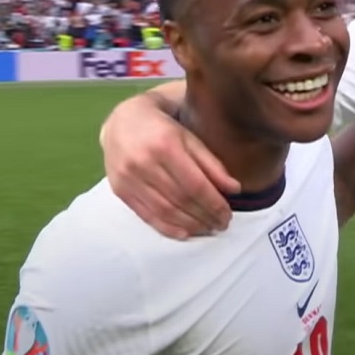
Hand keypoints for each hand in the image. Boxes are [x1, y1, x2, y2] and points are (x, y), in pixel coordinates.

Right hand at [101, 96, 238, 238]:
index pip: (195, 185)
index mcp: (166, 146)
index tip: (227, 215)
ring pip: (164, 211)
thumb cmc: (164, 129)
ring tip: (207, 229)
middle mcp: (144, 163)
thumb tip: (235, 189)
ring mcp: (129, 178)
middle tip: (221, 225)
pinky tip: (184, 233)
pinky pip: (146, 215)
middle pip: (181, 199)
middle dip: (205, 216)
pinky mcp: (120, 190)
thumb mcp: (191, 138)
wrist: (123, 121)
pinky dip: (167, 228)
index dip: (214, 204)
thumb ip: (212, 164)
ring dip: (190, 225)